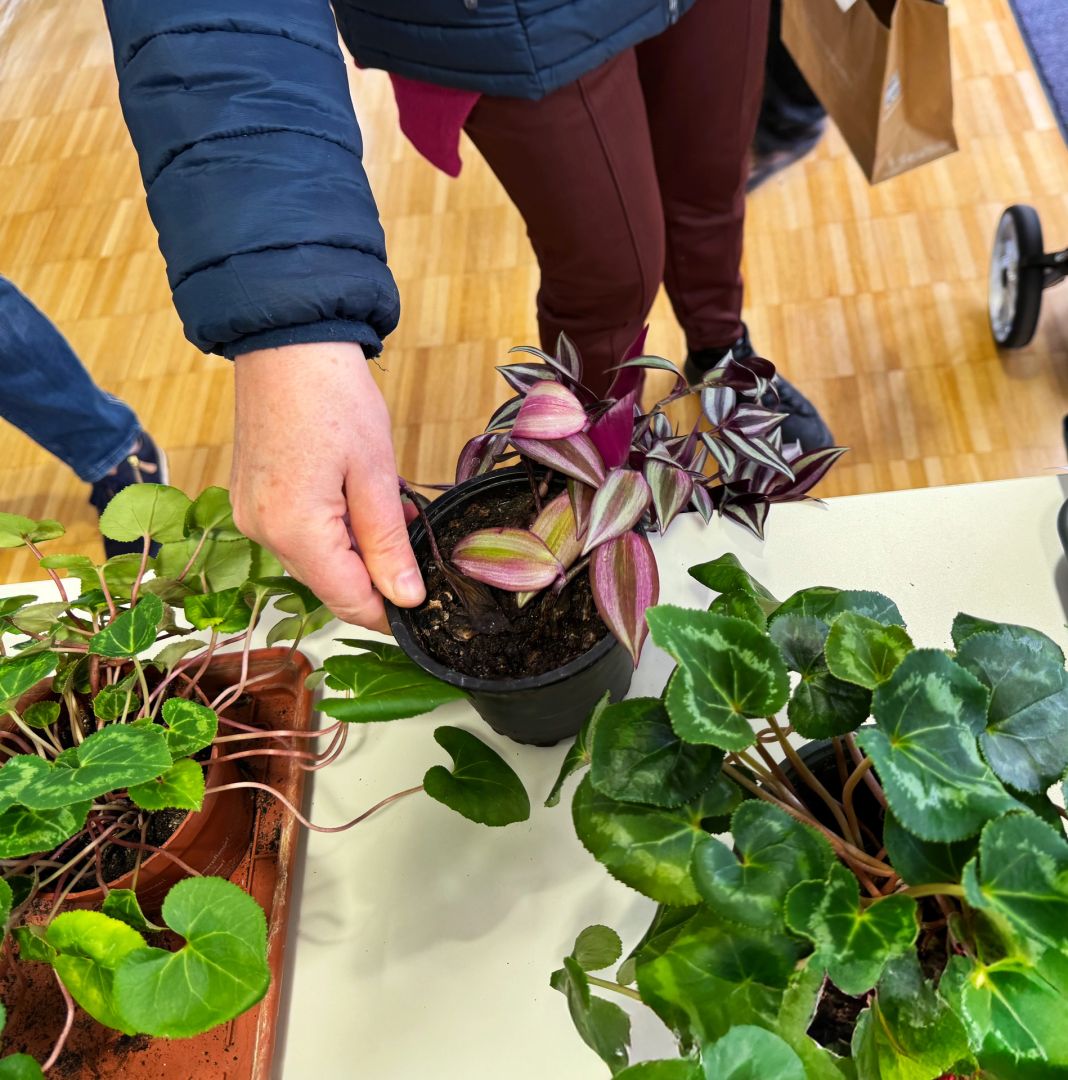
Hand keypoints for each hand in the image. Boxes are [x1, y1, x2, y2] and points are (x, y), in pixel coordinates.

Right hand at [231, 341, 423, 631]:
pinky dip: (333, 530)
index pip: (347, 600)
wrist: (287, 342)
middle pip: (329, 583)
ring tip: (393, 515)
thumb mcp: (376, 474)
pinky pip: (298, 534)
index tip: (423, 609)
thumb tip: (407, 598)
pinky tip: (361, 503)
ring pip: (315, 560)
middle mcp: (263, 533)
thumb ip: (389, 544)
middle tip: (417, 549)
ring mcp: (252, 516)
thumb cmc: (334, 397)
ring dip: (356, 551)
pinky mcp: (252, 498)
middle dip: (375, 577)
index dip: (388, 613)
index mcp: (294, 530)